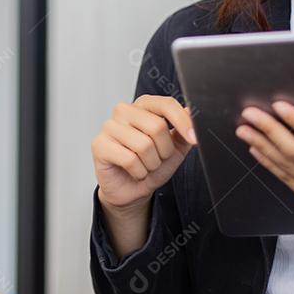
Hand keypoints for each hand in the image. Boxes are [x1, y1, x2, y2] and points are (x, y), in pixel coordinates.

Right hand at [92, 95, 197, 211]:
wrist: (133, 189)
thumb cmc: (151, 164)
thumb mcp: (175, 148)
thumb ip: (183, 130)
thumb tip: (191, 112)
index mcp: (143, 105)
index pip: (166, 104)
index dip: (183, 122)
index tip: (194, 138)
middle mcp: (124, 111)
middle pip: (156, 126)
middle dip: (164, 151)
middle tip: (158, 158)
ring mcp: (109, 126)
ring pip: (144, 145)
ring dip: (151, 164)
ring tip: (145, 166)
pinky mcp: (99, 144)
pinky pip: (129, 159)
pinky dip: (139, 171)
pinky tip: (134, 171)